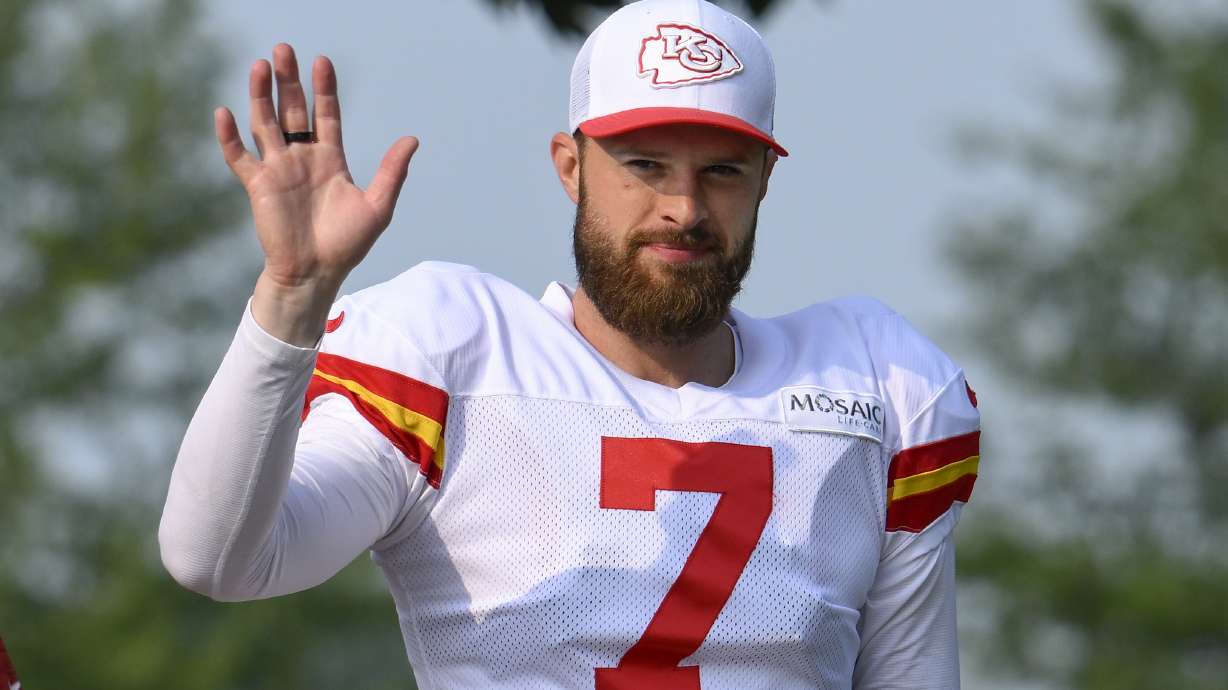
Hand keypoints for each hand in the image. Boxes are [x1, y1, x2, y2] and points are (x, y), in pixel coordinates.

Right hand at [214, 44, 418, 343]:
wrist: (315, 274)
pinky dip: (230, 136)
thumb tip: (412, 139)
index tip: (322, 61)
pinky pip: (239, 157)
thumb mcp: (377, 206)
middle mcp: (302, 158)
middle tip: (284, 49)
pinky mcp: (257, 186)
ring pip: (265, 124)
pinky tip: (225, 112)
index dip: (324, 89)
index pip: (325, 114)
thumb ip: (391, 172)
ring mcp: (278, 170)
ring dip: (260, 95)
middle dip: (288, 81)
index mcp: (330, 159)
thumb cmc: (347, 244)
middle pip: (292, 110)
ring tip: (259, 66)